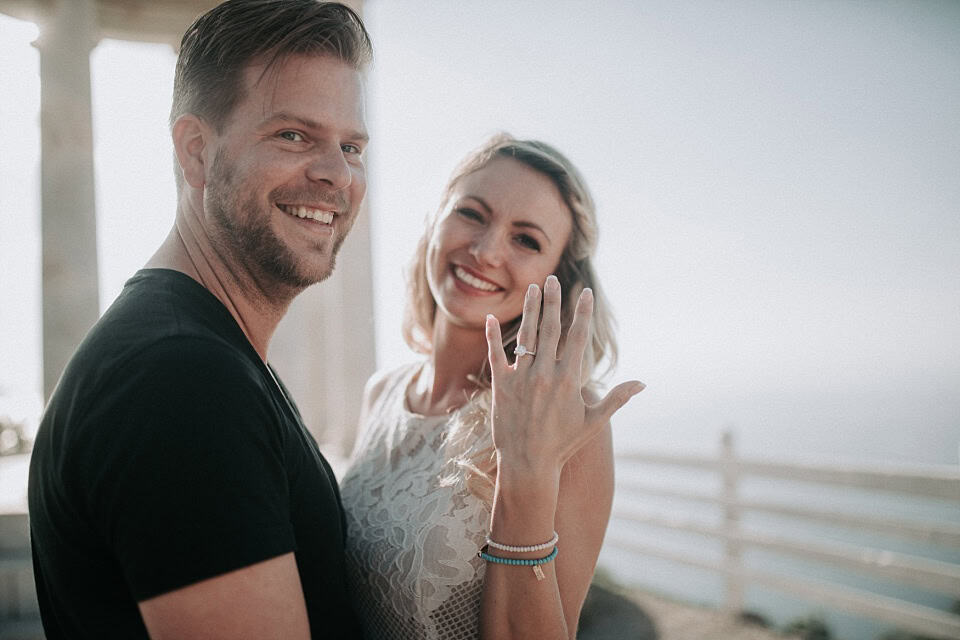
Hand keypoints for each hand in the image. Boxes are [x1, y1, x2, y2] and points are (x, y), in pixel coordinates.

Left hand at [485, 275, 644, 473]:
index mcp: (568, 380)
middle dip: (553, 301)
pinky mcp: (501, 386)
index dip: (582, 313)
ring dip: (530, 310)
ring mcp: (521, 379)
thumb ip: (617, 399)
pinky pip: (496, 355)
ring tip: (532, 288)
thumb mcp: (593, 422)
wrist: (528, 465)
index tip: (585, 293)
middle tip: (553, 279)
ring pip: (526, 336)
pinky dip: (493, 336)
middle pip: (551, 329)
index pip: (577, 338)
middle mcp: (544, 374)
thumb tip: (642, 383)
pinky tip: (491, 317)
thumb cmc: (563, 445)